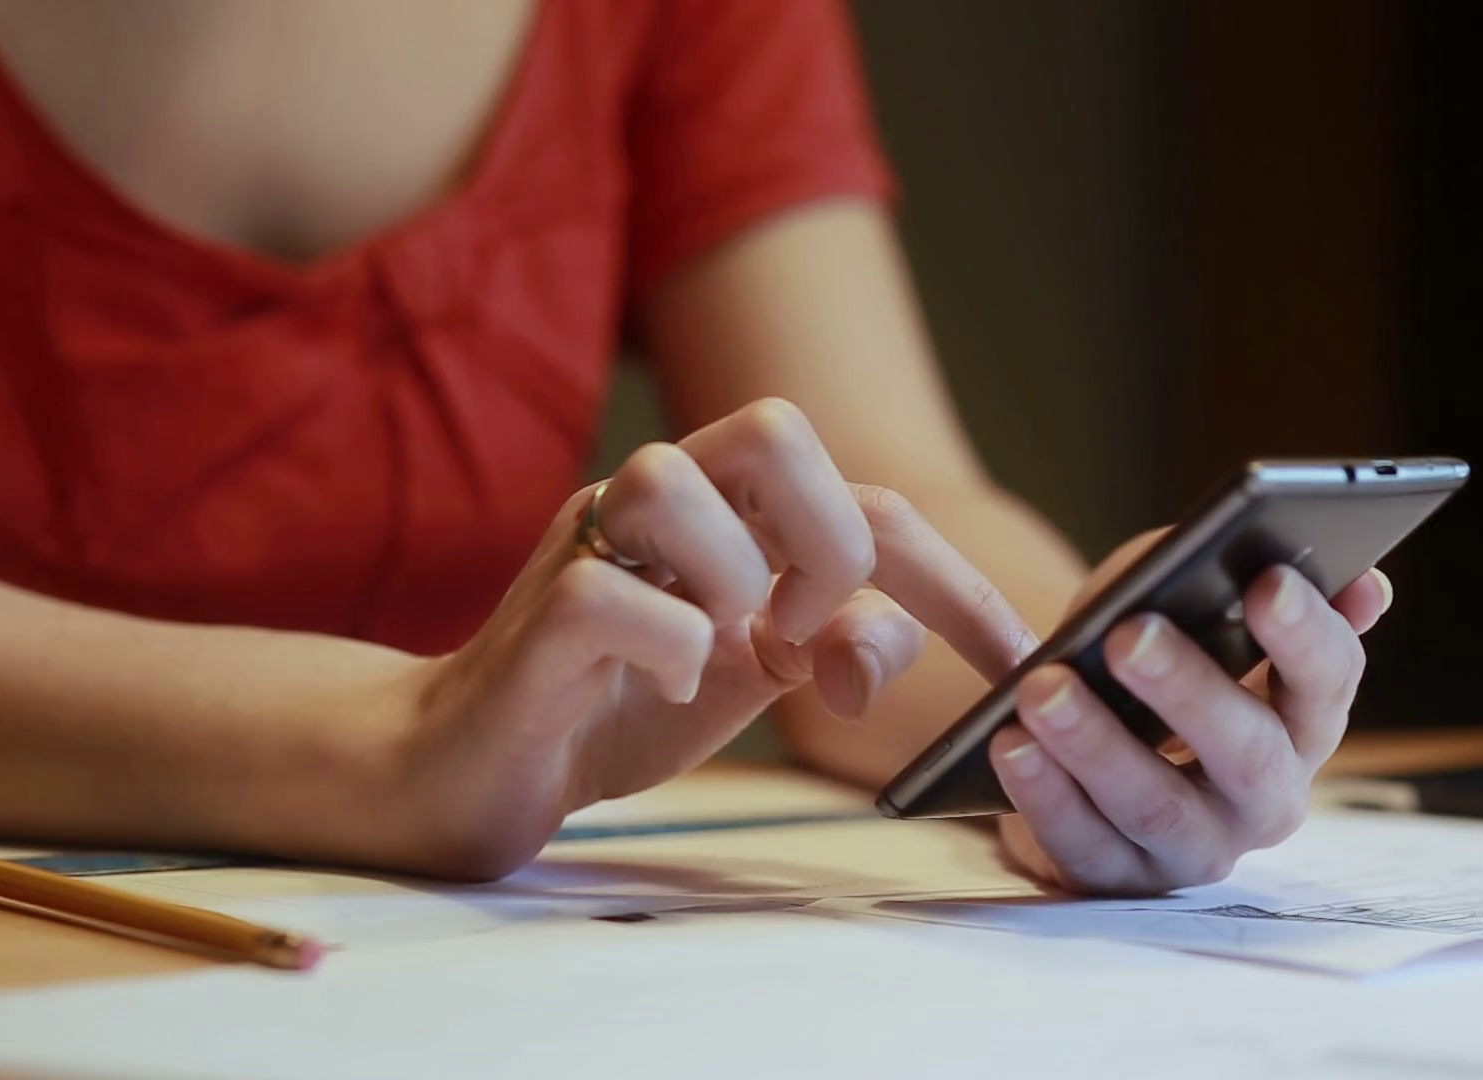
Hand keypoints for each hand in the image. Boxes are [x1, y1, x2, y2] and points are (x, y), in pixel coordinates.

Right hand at [368, 399, 1032, 879]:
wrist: (469, 763)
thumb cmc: (615, 702)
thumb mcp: (755, 673)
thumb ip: (835, 644)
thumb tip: (888, 645)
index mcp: (725, 508)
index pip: (867, 499)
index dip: (954, 576)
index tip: (1013, 658)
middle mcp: (656, 502)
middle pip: (776, 426)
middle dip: (830, 541)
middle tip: (804, 635)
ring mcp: (586, 547)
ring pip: (670, 477)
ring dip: (734, 581)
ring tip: (722, 651)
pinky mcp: (534, 618)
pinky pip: (612, 597)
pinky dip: (667, 650)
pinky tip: (663, 689)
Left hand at [989, 529, 1392, 894]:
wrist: (1082, 749)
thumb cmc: (1148, 667)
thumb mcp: (1189, 612)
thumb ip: (1242, 583)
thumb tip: (1364, 586)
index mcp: (1304, 721)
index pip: (1329, 678)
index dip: (1304, 632)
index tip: (1267, 579)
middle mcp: (1266, 797)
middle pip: (1247, 752)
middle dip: (1188, 688)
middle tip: (1130, 633)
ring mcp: (1196, 848)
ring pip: (1156, 805)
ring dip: (1096, 743)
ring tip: (1044, 687)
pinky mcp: (1120, 879)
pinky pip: (1082, 843)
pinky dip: (1044, 792)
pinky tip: (1010, 743)